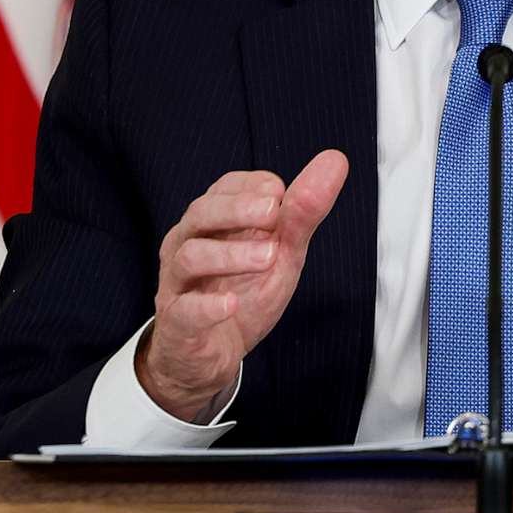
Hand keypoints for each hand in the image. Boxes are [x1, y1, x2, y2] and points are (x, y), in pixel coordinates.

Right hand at [136, 149, 349, 422]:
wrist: (211, 353)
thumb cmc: (243, 291)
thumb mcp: (281, 251)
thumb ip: (304, 210)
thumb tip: (336, 159)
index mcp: (211, 220)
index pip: (225, 187)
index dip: (254, 187)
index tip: (281, 196)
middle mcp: (187, 243)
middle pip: (201, 212)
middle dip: (238, 209)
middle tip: (274, 214)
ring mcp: (178, 283)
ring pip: (190, 256)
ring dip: (231, 254)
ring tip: (268, 257)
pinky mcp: (176, 324)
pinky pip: (184, 311)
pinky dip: (208, 307)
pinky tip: (231, 304)